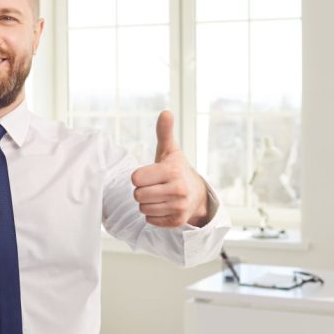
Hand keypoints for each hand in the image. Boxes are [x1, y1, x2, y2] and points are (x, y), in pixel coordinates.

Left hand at [131, 111, 210, 227]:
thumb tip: (166, 112)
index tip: (149, 175)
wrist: (197, 194)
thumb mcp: (170, 150)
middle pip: (138, 195)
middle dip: (142, 191)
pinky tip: (164, 206)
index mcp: (172, 171)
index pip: (136, 179)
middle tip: (154, 186)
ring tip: (159, 196)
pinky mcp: (177, 221)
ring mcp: (179, 206)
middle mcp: (178, 189)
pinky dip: (153, 215)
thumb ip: (164, 132)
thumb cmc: (176, 169)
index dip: (139, 177)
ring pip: (143, 209)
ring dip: (147, 203)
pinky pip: (149, 220)